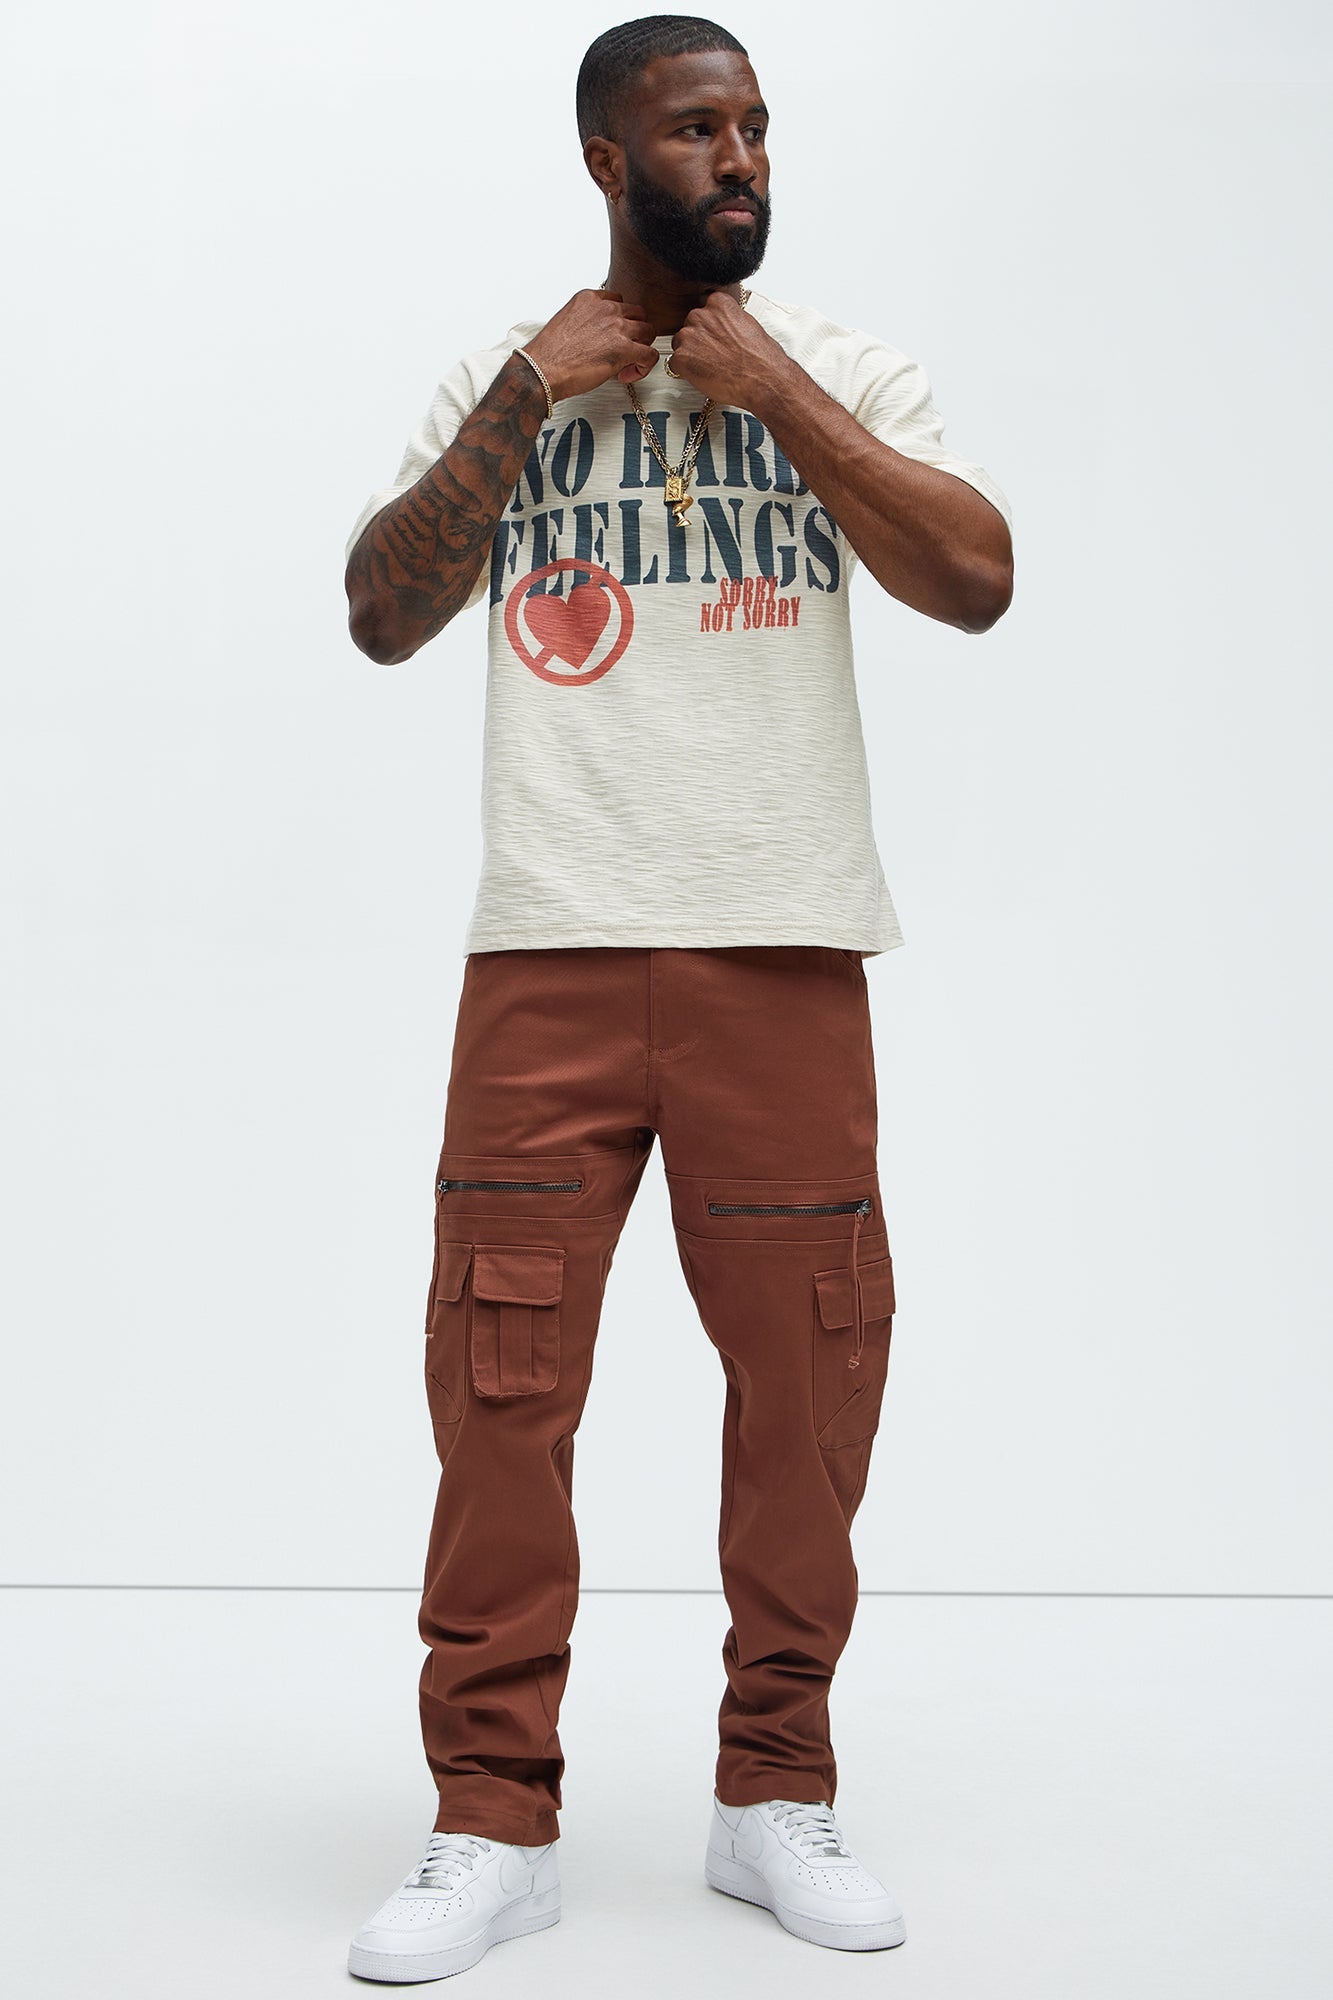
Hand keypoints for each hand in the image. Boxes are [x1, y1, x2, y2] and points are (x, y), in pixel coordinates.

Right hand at [524, 289, 657, 401]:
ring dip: (641, 348)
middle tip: (623, 350)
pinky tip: (628, 374)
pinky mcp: (624, 348)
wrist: (542, 370)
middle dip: (634, 333)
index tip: (612, 337)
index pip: (619, 301)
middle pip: (638, 314)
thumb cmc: (549, 354)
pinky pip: (650, 355)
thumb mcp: (567, 322)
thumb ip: (587, 322)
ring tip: (627, 364)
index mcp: (589, 298)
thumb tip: (599, 337)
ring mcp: (617, 326)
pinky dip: (644, 367)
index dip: (620, 321)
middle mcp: (606, 308)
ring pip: (648, 331)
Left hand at [667, 290, 790, 408]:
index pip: (704, 310)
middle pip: (689, 326)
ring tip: (710, 367)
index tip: (715, 337)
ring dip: (690, 356)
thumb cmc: (761, 357)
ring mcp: (689, 336)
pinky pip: (674, 365)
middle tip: (713, 356)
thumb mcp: (748, 324)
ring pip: (680, 345)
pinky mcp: (682, 357)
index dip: (709, 327)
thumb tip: (724, 328)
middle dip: (698, 341)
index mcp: (718, 303)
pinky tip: (703, 376)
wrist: (762, 378)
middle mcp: (701, 315)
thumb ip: (729, 321)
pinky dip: (685, 372)